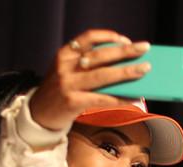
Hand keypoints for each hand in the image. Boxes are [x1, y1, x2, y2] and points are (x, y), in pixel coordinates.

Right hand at [29, 29, 151, 131]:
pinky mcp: (73, 102)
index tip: (125, 39)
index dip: (108, 36)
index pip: (88, 38)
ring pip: (103, 76)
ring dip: (127, 72)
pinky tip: (135, 99)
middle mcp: (65, 66)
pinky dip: (121, 99)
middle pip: (100, 56)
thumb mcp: (68, 72)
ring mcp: (68, 84)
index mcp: (65, 54)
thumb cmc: (61, 91)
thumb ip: (88, 67)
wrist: (38, 113)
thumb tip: (124, 66)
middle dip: (125, 51)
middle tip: (144, 48)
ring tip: (145, 70)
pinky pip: (103, 99)